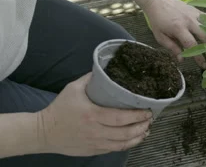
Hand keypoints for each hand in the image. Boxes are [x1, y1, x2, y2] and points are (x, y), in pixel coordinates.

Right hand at [37, 73, 152, 155]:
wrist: (42, 132)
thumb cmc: (59, 108)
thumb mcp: (74, 88)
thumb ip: (91, 78)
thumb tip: (107, 67)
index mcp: (92, 115)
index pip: (120, 118)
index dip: (137, 116)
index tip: (148, 111)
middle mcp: (95, 131)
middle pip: (125, 133)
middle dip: (142, 126)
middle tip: (150, 119)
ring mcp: (95, 143)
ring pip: (122, 144)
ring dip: (138, 137)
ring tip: (146, 129)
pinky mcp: (93, 151)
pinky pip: (114, 149)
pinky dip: (127, 144)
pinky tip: (134, 138)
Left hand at [143, 0, 205, 68]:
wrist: (158, 0)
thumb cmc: (157, 20)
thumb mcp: (160, 36)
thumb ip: (172, 48)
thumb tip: (182, 59)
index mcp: (179, 28)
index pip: (192, 45)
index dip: (199, 57)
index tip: (203, 66)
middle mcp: (189, 21)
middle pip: (205, 36)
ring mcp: (195, 14)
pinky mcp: (197, 10)